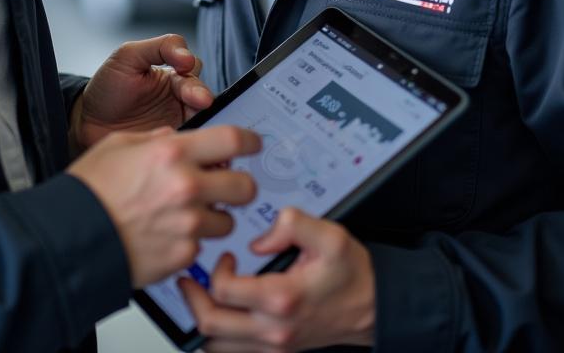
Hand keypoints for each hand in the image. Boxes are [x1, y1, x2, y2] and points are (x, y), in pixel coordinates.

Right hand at [68, 124, 260, 287]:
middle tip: (227, 186)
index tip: (254, 145)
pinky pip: (202, 246)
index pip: (233, 140)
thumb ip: (154, 138)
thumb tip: (174, 136)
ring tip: (186, 215)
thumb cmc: (88, 191)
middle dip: (240, 185)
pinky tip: (167, 235)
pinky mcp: (183, 255)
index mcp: (172, 152)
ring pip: (227, 220)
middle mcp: (186, 186)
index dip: (251, 141)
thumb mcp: (117, 145)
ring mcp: (188, 224)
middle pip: (244, 186)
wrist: (68, 239)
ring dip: (214, 216)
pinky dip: (191, 242)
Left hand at [71, 34, 212, 152]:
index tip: (184, 67)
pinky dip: (193, 140)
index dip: (190, 66)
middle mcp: (180, 99)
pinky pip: (190, 142)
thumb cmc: (107, 87)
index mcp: (172, 75)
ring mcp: (177, 123)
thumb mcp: (127, 56)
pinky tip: (187, 139)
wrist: (87, 123)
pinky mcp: (172, 145)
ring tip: (198, 120)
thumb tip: (186, 54)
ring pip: (203, 119)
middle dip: (201, 95)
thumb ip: (158, 47)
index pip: (192, 66)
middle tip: (201, 100)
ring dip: (204, 118)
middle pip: (203, 93)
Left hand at [179, 208, 375, 351]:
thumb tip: (259, 239)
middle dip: (193, 298)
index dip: (216, 269)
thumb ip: (291, 224)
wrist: (372, 306)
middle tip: (191, 278)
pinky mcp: (276, 352)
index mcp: (282, 298)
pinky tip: (221, 314)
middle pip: (211, 324)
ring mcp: (274, 346)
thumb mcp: (329, 235)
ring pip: (217, 346)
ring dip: (202, 319)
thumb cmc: (350, 273)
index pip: (225, 291)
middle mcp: (274, 329)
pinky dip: (218, 338)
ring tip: (202, 295)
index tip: (227, 255)